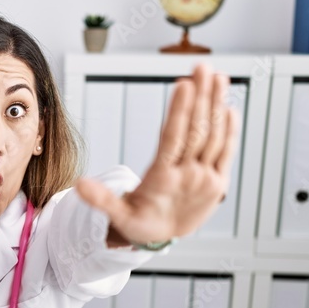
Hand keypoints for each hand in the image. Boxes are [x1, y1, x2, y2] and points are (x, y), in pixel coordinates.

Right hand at [75, 63, 239, 246]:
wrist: (163, 240)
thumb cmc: (138, 222)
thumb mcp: (117, 215)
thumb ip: (101, 199)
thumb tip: (79, 185)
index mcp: (162, 180)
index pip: (173, 139)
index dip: (180, 111)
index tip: (184, 84)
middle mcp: (188, 176)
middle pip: (197, 131)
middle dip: (202, 97)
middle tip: (203, 67)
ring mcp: (206, 178)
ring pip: (214, 136)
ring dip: (217, 104)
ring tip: (218, 77)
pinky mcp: (218, 182)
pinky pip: (227, 151)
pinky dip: (229, 129)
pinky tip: (229, 106)